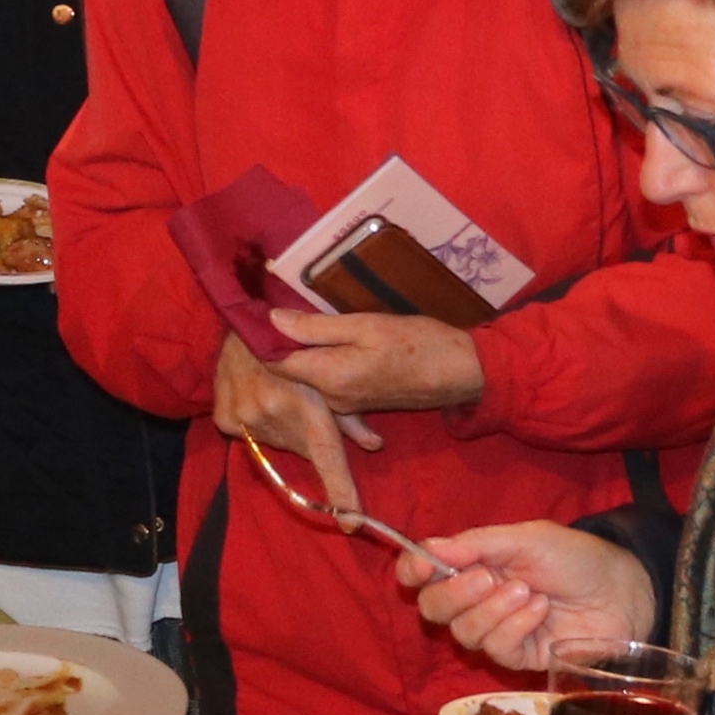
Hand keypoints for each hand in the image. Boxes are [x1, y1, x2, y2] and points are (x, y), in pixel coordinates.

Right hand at [212, 337, 375, 517]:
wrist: (246, 320)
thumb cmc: (297, 342)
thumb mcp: (331, 369)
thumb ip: (351, 413)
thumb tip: (375, 445)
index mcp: (305, 401)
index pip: (327, 455)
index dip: (341, 490)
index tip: (351, 522)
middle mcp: (273, 413)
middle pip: (304, 448)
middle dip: (312, 434)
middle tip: (307, 405)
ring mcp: (245, 417)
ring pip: (279, 443)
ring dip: (288, 428)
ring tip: (284, 396)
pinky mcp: (225, 419)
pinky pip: (252, 437)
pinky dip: (263, 424)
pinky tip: (262, 398)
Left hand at [269, 307, 488, 417]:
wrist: (461, 374)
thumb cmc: (419, 343)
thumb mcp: (367, 325)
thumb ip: (317, 326)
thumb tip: (272, 319)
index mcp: (330, 377)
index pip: (275, 361)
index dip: (261, 336)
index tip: (254, 309)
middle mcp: (330, 399)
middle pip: (287, 372)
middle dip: (276, 344)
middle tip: (269, 309)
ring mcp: (344, 405)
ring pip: (305, 378)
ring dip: (297, 353)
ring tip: (293, 320)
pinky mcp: (356, 404)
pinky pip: (323, 385)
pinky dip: (317, 365)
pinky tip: (320, 343)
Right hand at [402, 521, 656, 670]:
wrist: (621, 588)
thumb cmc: (574, 557)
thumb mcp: (527, 539)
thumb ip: (477, 544)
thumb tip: (427, 548)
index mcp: (473, 563)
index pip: (423, 572)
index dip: (412, 571)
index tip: (421, 568)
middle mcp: (477, 599)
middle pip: (433, 608)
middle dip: (454, 594)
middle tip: (487, 578)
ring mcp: (497, 630)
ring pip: (463, 633)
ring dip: (493, 610)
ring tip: (528, 591)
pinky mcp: (518, 657)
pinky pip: (495, 649)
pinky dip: (514, 627)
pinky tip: (539, 611)